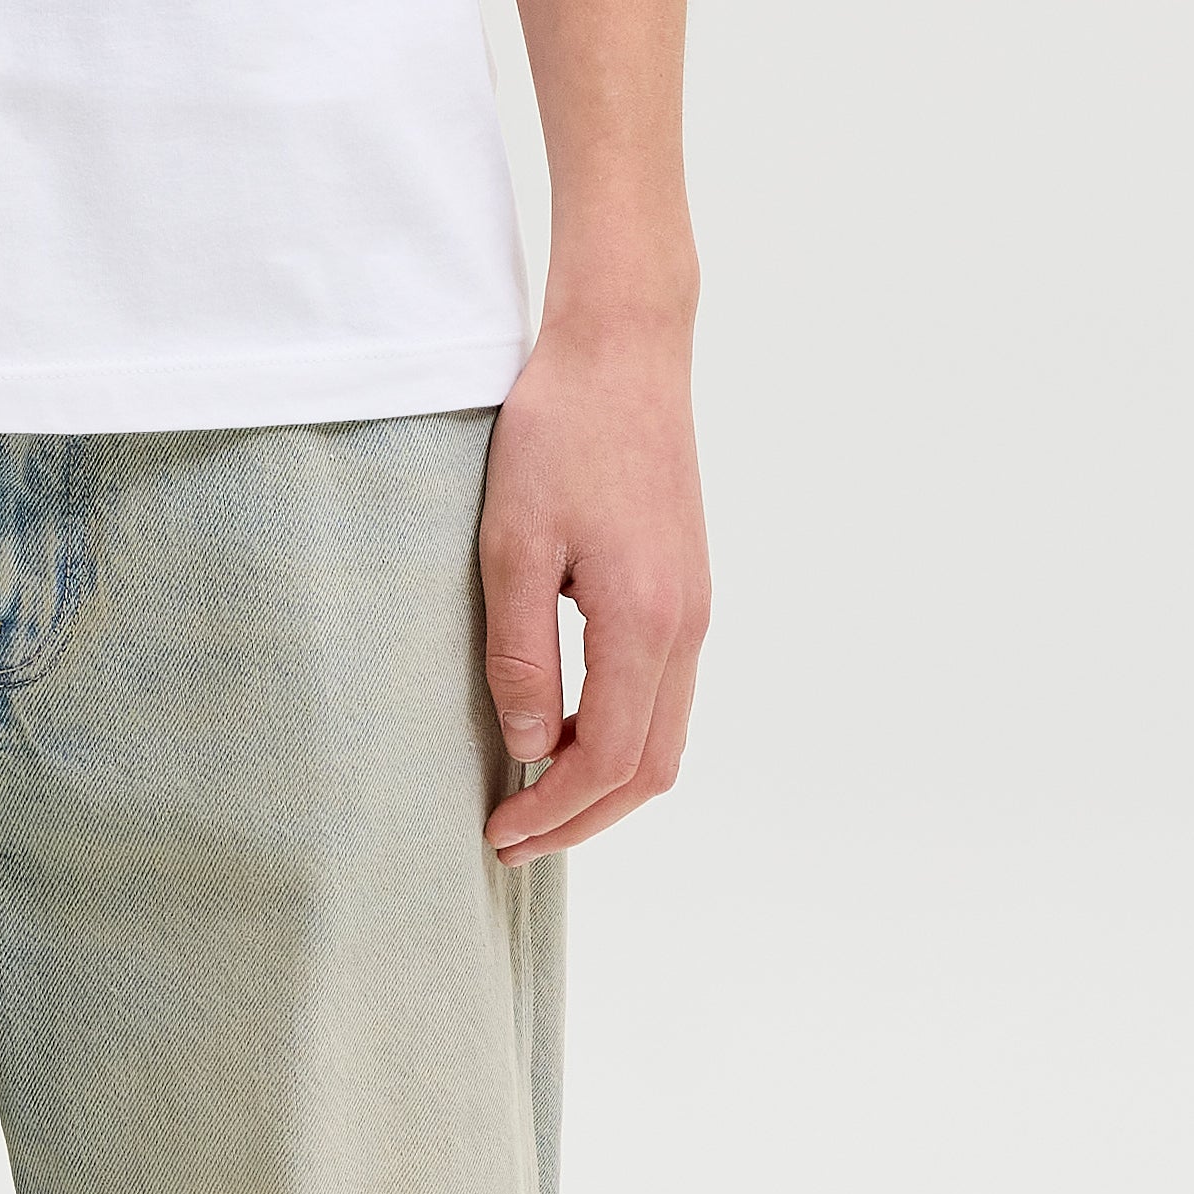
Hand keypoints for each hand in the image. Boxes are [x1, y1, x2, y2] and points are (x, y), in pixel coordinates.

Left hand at [477, 304, 707, 857]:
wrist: (624, 353)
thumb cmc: (558, 434)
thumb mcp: (511, 545)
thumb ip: (521, 654)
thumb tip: (529, 746)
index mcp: (645, 621)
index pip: (609, 759)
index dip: (554, 812)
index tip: (497, 834)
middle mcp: (687, 626)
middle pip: (653, 768)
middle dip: (584, 818)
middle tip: (512, 840)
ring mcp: (696, 610)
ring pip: (666, 736)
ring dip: (605, 782)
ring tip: (534, 799)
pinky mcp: (688, 590)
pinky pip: (667, 695)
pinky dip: (623, 737)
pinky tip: (568, 734)